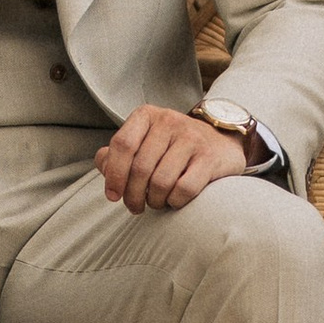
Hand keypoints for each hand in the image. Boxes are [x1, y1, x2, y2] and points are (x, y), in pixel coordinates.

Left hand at [94, 104, 252, 214]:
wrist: (220, 142)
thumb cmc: (172, 147)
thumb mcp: (144, 141)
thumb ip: (118, 152)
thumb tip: (103, 164)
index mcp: (147, 116)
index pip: (122, 145)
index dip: (114, 175)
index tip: (113, 196)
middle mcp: (169, 121)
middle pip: (140, 168)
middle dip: (133, 195)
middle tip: (135, 207)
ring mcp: (192, 138)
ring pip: (160, 181)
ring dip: (154, 201)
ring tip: (156, 202)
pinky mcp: (210, 158)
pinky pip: (184, 189)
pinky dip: (175, 202)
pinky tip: (175, 200)